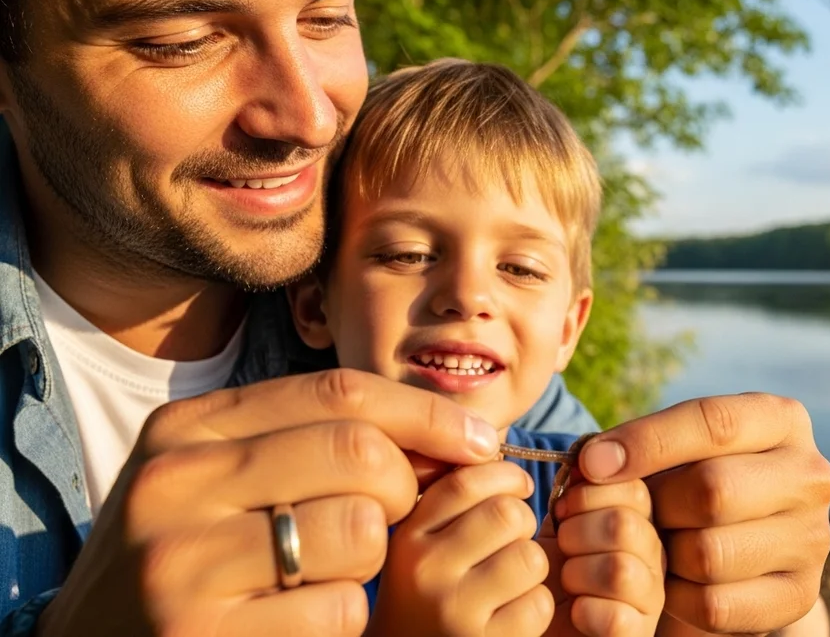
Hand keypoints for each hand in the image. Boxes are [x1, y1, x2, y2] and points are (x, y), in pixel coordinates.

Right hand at [37, 368, 502, 636]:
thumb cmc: (187, 561)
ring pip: (359, 533)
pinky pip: (342, 610)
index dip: (426, 415)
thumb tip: (451, 435)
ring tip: (320, 578)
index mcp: (183, 432)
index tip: (480, 441)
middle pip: (359, 454)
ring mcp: (184, 567)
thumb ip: (308, 443)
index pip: (336, 393)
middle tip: (387, 522)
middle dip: (403, 490)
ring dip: (368, 563)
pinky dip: (342, 621)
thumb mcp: (219, 482)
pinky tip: (295, 625)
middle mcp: (173, 486)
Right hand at [365, 461, 553, 636]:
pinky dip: (534, 608)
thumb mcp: (418, 546)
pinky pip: (538, 604)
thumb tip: (491, 444)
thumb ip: (447, 501)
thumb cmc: (424, 597)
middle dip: (523, 523)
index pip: (466, 482)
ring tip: (509, 581)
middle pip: (507, 514)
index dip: (506, 475)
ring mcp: (453, 611)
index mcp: (406, 537)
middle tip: (512, 540)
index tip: (518, 487)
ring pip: (531, 557)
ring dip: (532, 567)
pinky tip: (509, 616)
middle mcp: (423, 571)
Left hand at [537, 479, 663, 636]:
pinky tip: (577, 612)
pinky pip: (617, 618)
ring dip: (576, 574)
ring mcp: (654, 599)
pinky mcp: (640, 635)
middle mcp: (659, 555)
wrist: (538, 621)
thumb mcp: (563, 517)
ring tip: (568, 582)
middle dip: (576, 533)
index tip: (565, 510)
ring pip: (620, 570)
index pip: (634, 486)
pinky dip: (584, 612)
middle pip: (625, 524)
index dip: (588, 494)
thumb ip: (581, 484)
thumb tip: (590, 456)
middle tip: (563, 548)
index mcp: (645, 517)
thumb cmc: (551, 566)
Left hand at [576, 393, 829, 635]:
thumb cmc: (697, 479)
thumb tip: (593, 464)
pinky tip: (675, 581)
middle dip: (659, 506)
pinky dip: (678, 598)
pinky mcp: (800, 596)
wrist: (745, 545)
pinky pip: (715, 605)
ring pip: (710, 553)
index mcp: (783, 420)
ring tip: (661, 546)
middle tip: (638, 515)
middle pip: (714, 490)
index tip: (593, 464)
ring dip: (667, 556)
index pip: (714, 422)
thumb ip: (639, 446)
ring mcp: (813, 539)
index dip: (647, 442)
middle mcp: (810, 475)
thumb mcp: (681, 448)